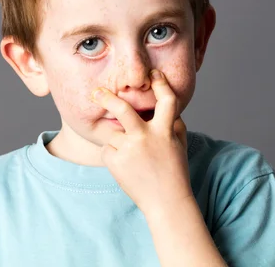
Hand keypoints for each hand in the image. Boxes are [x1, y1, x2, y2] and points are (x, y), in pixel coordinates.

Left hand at [90, 69, 192, 214]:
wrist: (166, 202)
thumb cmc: (174, 170)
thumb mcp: (179, 144)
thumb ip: (173, 123)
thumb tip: (162, 105)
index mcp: (165, 130)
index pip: (165, 100)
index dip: (161, 83)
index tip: (154, 73)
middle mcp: (146, 137)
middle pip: (122, 109)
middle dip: (106, 97)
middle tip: (95, 92)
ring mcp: (129, 150)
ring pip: (113, 133)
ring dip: (118, 140)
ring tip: (133, 158)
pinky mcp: (116, 162)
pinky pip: (108, 149)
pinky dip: (115, 155)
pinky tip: (127, 167)